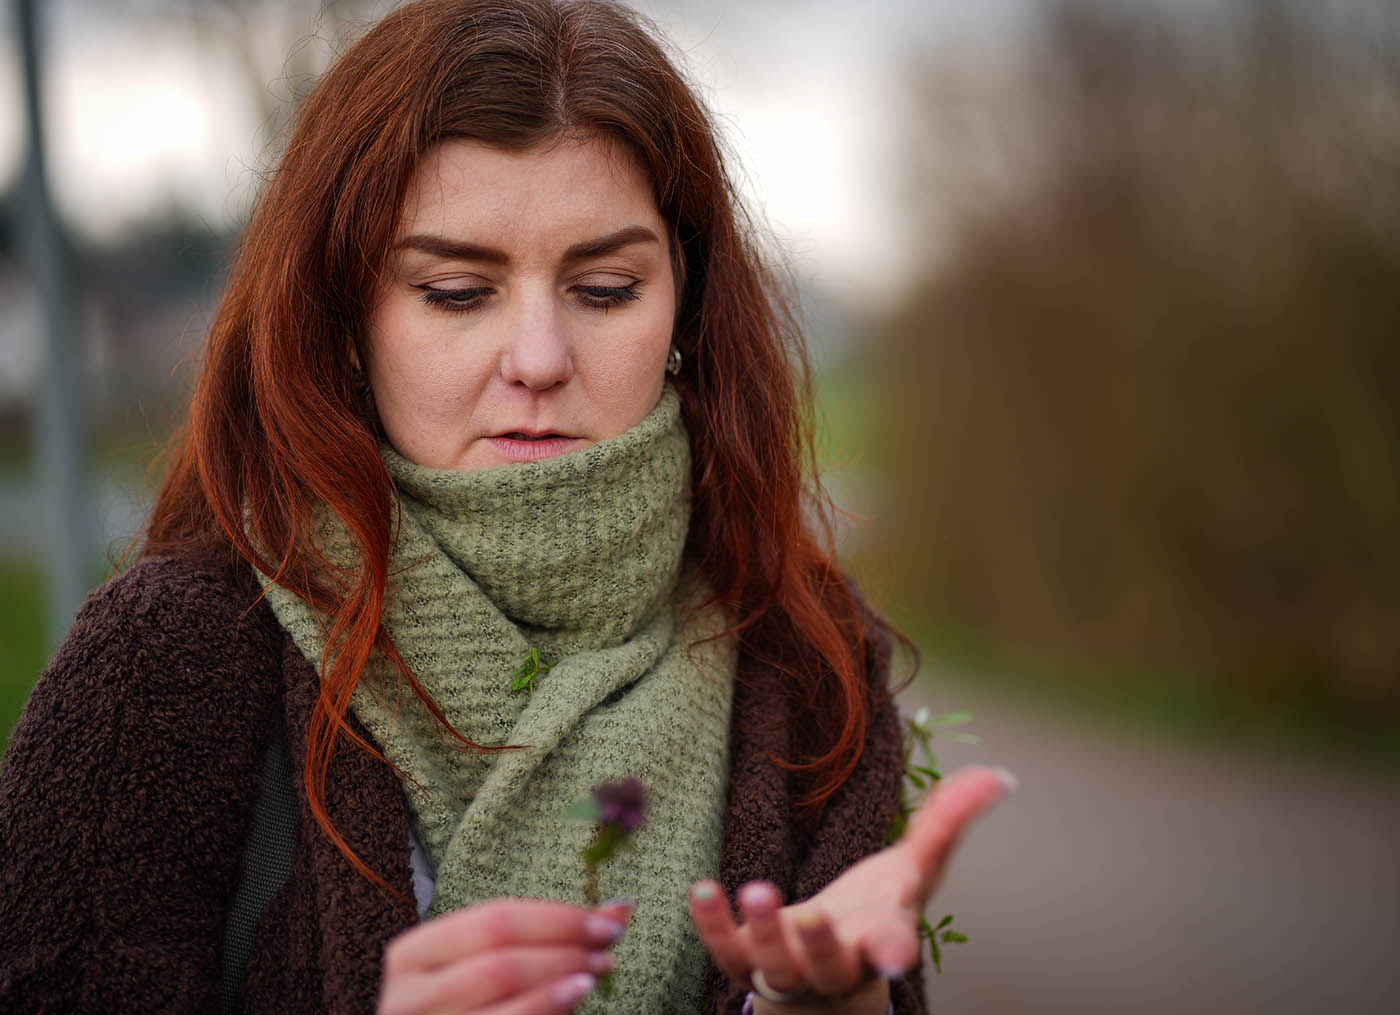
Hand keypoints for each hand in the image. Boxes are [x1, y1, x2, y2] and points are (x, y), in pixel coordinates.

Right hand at [377, 897, 631, 1014]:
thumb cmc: (462, 1001)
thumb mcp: (486, 961)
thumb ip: (543, 935)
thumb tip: (622, 907)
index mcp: (412, 953)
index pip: (494, 920)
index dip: (557, 918)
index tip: (607, 919)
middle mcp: (410, 995)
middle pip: (502, 960)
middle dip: (566, 949)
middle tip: (609, 945)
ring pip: (506, 993)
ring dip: (563, 979)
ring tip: (598, 970)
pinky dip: (547, 1007)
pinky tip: (575, 996)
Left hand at [688, 765, 1011, 1011]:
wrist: (828, 969)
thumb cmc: (877, 912)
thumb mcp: (915, 869)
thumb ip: (949, 822)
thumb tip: (1000, 776)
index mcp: (880, 940)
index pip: (891, 948)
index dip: (894, 953)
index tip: (897, 958)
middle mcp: (834, 964)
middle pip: (827, 964)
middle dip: (817, 944)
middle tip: (811, 919)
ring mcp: (788, 970)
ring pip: (773, 964)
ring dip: (762, 931)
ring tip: (755, 888)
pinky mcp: (744, 962)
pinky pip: (725, 951)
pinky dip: (712, 925)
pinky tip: (700, 890)